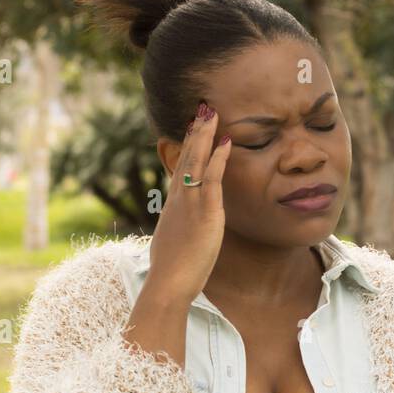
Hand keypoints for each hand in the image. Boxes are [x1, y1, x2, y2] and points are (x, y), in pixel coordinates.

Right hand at [148, 104, 232, 304]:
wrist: (168, 283)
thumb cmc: (170, 273)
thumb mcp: (170, 245)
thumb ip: (176, 233)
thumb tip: (176, 235)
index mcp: (172, 206)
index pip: (181, 169)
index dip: (187, 148)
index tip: (191, 130)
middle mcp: (179, 199)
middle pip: (187, 158)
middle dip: (195, 132)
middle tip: (202, 109)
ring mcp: (191, 203)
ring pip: (197, 161)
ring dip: (205, 135)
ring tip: (211, 113)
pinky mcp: (205, 212)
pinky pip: (213, 178)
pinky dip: (219, 158)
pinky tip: (225, 141)